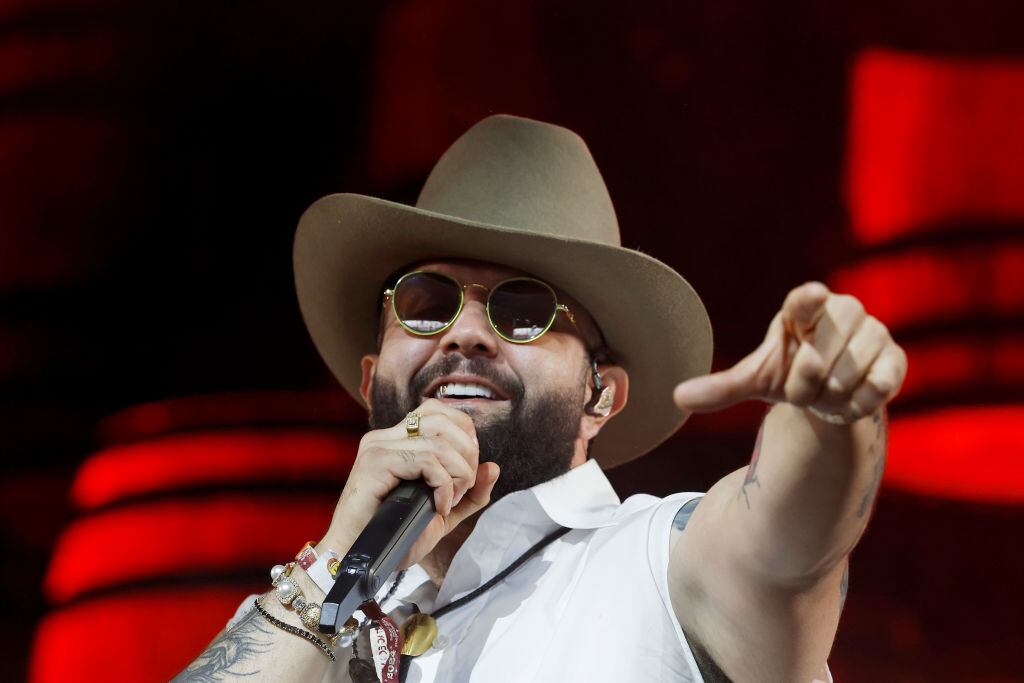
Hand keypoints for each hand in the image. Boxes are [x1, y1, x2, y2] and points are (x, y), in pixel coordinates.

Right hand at [319, 398, 499, 568]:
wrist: (357, 562)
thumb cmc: (393, 539)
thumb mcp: (443, 514)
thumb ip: (470, 493)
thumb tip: (493, 467)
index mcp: (396, 441)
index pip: (438, 411)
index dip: (464, 436)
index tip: (467, 473)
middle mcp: (384, 437)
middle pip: (442, 418)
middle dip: (467, 454)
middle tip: (464, 489)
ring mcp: (378, 447)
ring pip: (438, 440)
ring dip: (458, 472)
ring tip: (451, 500)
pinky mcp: (375, 463)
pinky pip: (426, 460)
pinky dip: (444, 485)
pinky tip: (439, 507)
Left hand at [673, 282, 906, 423]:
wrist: (829, 392)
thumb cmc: (790, 371)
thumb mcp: (756, 378)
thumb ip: (722, 387)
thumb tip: (677, 397)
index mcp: (804, 309)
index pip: (805, 300)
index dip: (810, 299)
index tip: (814, 295)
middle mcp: (843, 312)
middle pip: (820, 355)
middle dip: (806, 384)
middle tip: (805, 386)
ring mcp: (874, 332)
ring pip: (847, 374)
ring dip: (830, 396)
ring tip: (826, 392)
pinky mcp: (895, 357)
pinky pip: (879, 385)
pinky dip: (859, 402)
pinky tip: (851, 400)